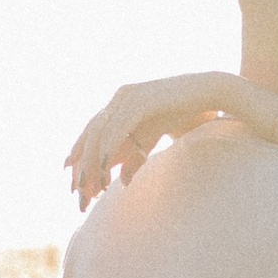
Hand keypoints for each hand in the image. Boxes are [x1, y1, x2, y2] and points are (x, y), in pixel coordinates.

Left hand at [63, 74, 242, 208]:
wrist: (209, 90)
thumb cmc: (185, 112)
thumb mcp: (154, 138)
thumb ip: (136, 156)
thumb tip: (122, 182)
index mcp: (121, 102)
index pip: (93, 128)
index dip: (78, 150)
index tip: (68, 171)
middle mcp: (120, 96)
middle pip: (91, 131)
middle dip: (81, 161)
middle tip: (75, 187)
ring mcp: (129, 96)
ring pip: (101, 131)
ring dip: (93, 160)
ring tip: (88, 184)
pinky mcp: (141, 100)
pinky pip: (119, 126)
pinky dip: (110, 147)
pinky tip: (105, 165)